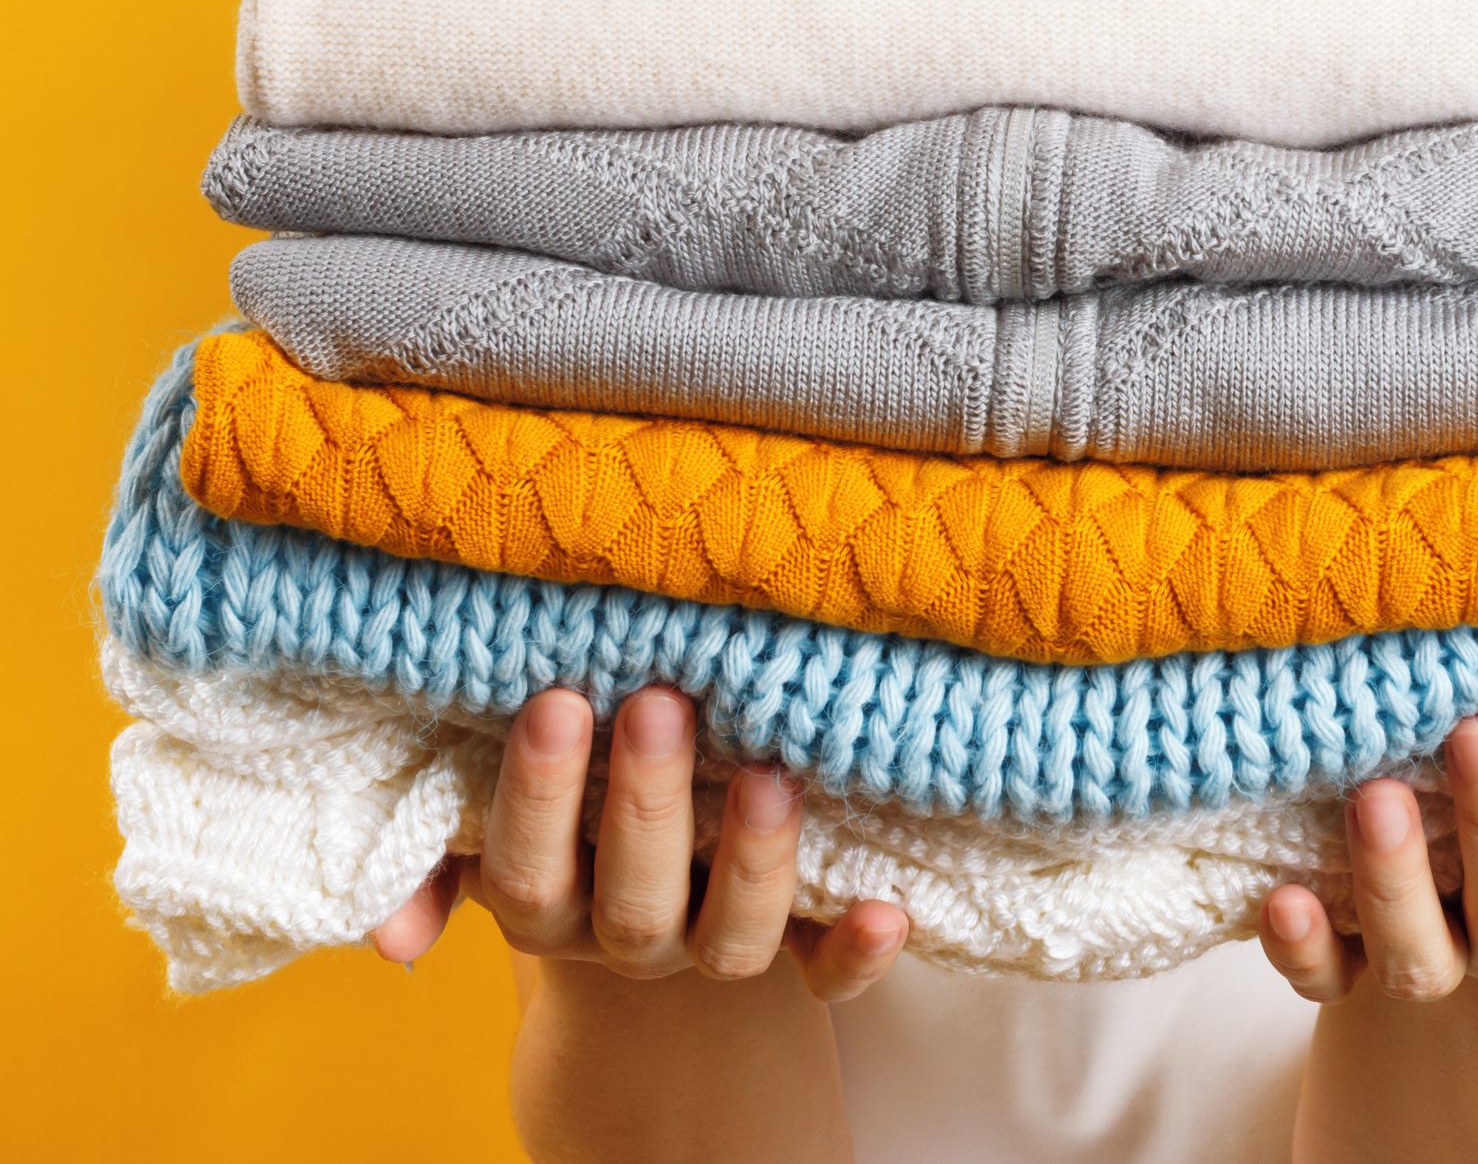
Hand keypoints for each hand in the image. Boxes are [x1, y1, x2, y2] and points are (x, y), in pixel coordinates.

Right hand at [371, 686, 910, 1001]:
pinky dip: (857, 955)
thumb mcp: (481, 817)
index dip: (540, 795)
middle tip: (661, 703)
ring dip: (753, 864)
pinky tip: (891, 913)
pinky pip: (826, 974)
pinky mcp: (796, 948)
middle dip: (648, 804)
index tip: (557, 700)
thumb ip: (431, 849)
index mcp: (546, 901)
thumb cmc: (559, 801)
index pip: (531, 869)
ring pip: (732, 940)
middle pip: (634, 902)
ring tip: (770, 775)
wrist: (636, 875)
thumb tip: (390, 936)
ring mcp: (712, 942)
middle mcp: (629, 934)